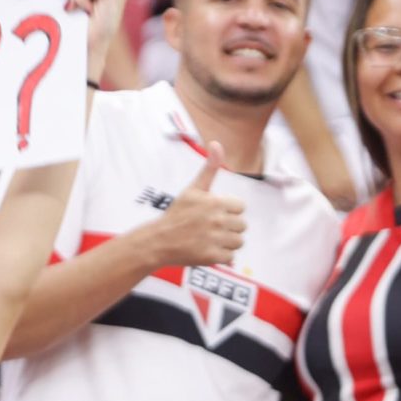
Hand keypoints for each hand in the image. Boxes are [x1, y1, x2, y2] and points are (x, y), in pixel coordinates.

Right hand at [146, 140, 245, 269]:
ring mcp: (215, 239)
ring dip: (227, 242)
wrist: (159, 240)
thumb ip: (210, 168)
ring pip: (238, 242)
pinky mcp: (212, 257)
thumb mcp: (194, 189)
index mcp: (215, 202)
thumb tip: (216, 143)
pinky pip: (230, 258)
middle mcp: (217, 220)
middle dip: (229, 227)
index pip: (240, 207)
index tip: (214, 213)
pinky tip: (208, 250)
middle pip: (241, 226)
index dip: (228, 211)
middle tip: (210, 228)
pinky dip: (221, 257)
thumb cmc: (177, 213)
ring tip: (210, 239)